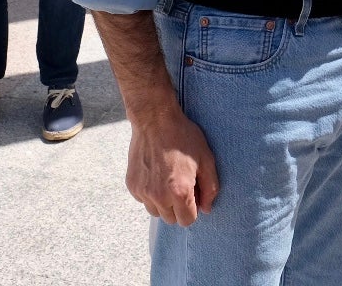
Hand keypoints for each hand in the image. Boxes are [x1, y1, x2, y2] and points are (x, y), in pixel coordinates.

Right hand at [126, 109, 219, 225]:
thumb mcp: (206, 159)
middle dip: (178, 207)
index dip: (193, 208)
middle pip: (171, 219)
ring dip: (163, 203)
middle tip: (181, 184)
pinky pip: (143, 200)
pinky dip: (150, 193)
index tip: (193, 193)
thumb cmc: (184, 137)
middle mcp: (158, 196)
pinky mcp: (132, 185)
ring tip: (168, 179)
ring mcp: (142, 191)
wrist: (155, 120)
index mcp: (179, 192)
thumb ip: (210, 188)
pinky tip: (156, 174)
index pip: (187, 221)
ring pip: (155, 212)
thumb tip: (206, 209)